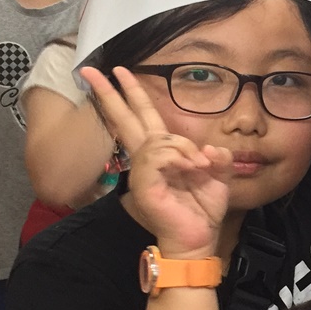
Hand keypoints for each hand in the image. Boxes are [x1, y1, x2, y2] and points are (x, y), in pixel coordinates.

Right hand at [80, 66, 232, 256]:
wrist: (197, 239)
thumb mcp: (218, 176)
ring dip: (183, 148)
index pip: (141, 116)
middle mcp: (147, 159)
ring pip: (157, 138)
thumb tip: (208, 150)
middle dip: (111, 93)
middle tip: (92, 70)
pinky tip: (191, 170)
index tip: (117, 71)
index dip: (131, 93)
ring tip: (198, 167)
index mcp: (161, 154)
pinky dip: (180, 159)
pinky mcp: (143, 184)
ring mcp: (141, 172)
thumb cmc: (202, 211)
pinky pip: (158, 155)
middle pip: (125, 118)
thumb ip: (216, 157)